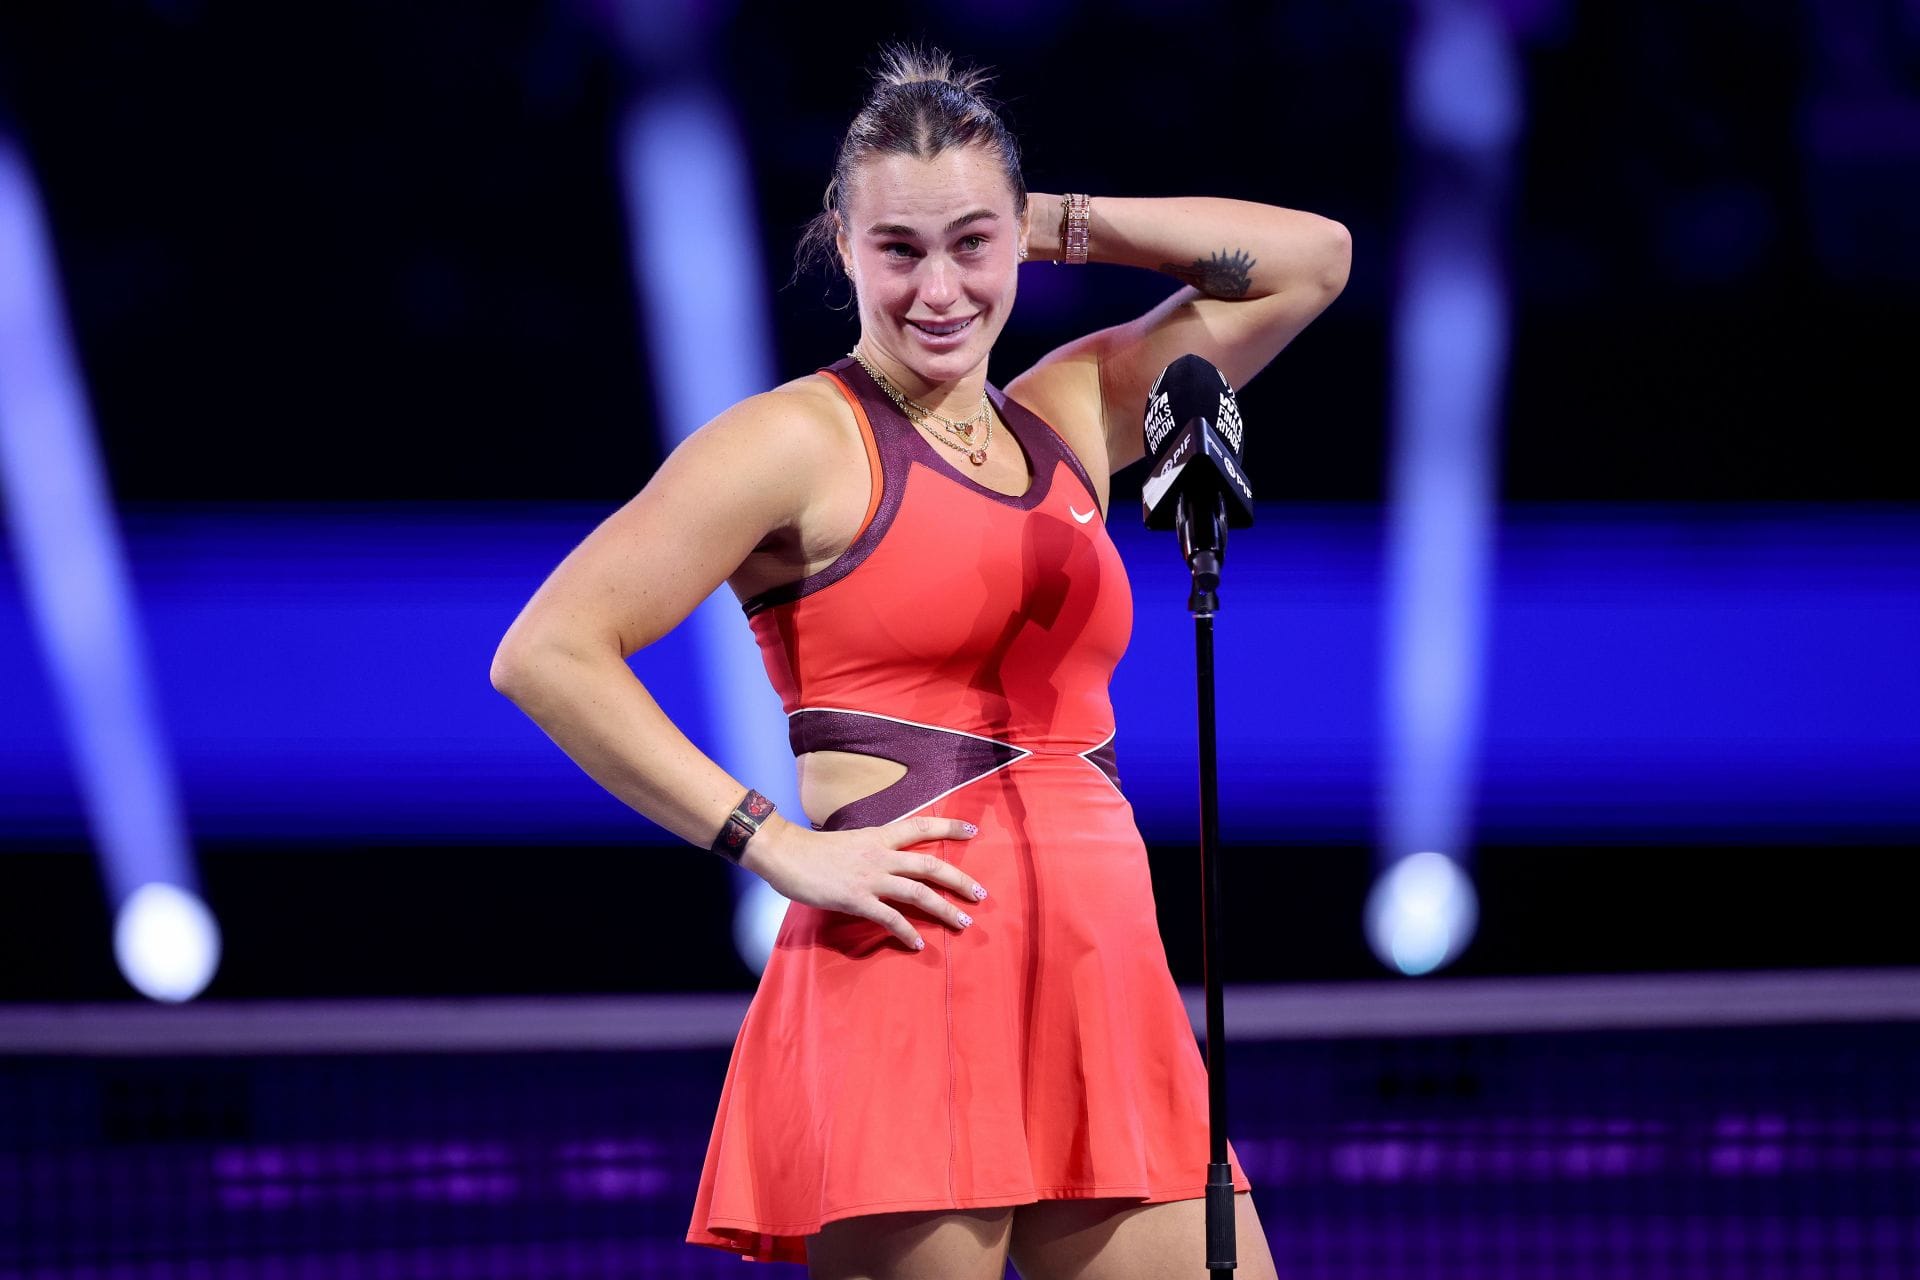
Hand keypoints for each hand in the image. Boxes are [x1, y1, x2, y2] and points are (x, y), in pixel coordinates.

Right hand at [738, 813, 986, 951]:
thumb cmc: (813, 849)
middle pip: (930, 865)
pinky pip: (890, 918)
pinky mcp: (857, 899)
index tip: (972, 830)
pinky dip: (907, 932)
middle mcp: (881, 855)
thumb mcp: (851, 841)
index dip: (948, 827)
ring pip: (918, 892)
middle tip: (981, 893)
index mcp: (879, 836)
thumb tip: (889, 859)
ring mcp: (870, 878)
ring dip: (944, 909)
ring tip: (962, 923)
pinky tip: (918, 945)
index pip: (921, 827)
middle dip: (958, 879)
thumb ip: (873, 849)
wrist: (785, 853)